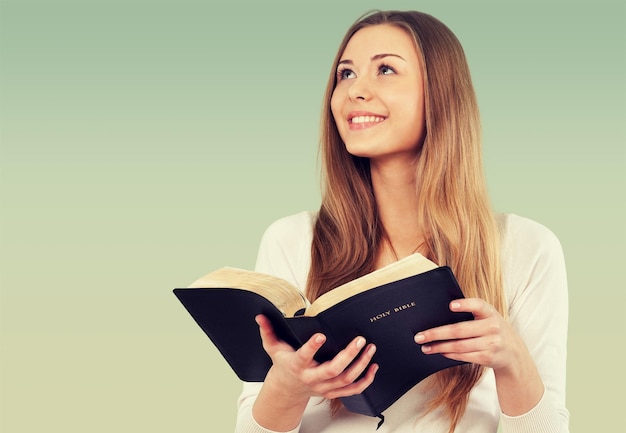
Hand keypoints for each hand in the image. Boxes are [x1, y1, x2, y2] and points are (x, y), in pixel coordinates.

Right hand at [256, 314, 378, 400]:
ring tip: (370, 348)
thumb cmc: (284, 364)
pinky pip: (353, 389)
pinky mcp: (334, 391)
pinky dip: (366, 380)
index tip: (321, 335)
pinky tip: (373, 367)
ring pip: (346, 379)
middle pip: (333, 370)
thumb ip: (267, 331)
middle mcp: (312, 378)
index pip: (304, 356)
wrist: (287, 389)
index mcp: (297, 365)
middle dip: (348, 356)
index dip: (312, 347)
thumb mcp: (273, 348)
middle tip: (360, 340)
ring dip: (361, 365)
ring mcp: (325, 387)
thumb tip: (260, 316)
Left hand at [413, 298, 525, 372]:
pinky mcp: (488, 358)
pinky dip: (449, 354)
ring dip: (439, 347)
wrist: (514, 353)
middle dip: (436, 333)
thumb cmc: (493, 329)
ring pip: (459, 346)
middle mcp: (492, 327)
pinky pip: (464, 356)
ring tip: (425, 346)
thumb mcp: (488, 317)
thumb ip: (472, 313)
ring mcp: (491, 344)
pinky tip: (440, 352)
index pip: (479, 305)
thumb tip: (442, 313)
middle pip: (459, 330)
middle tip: (420, 336)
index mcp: (490, 313)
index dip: (465, 304)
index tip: (451, 305)